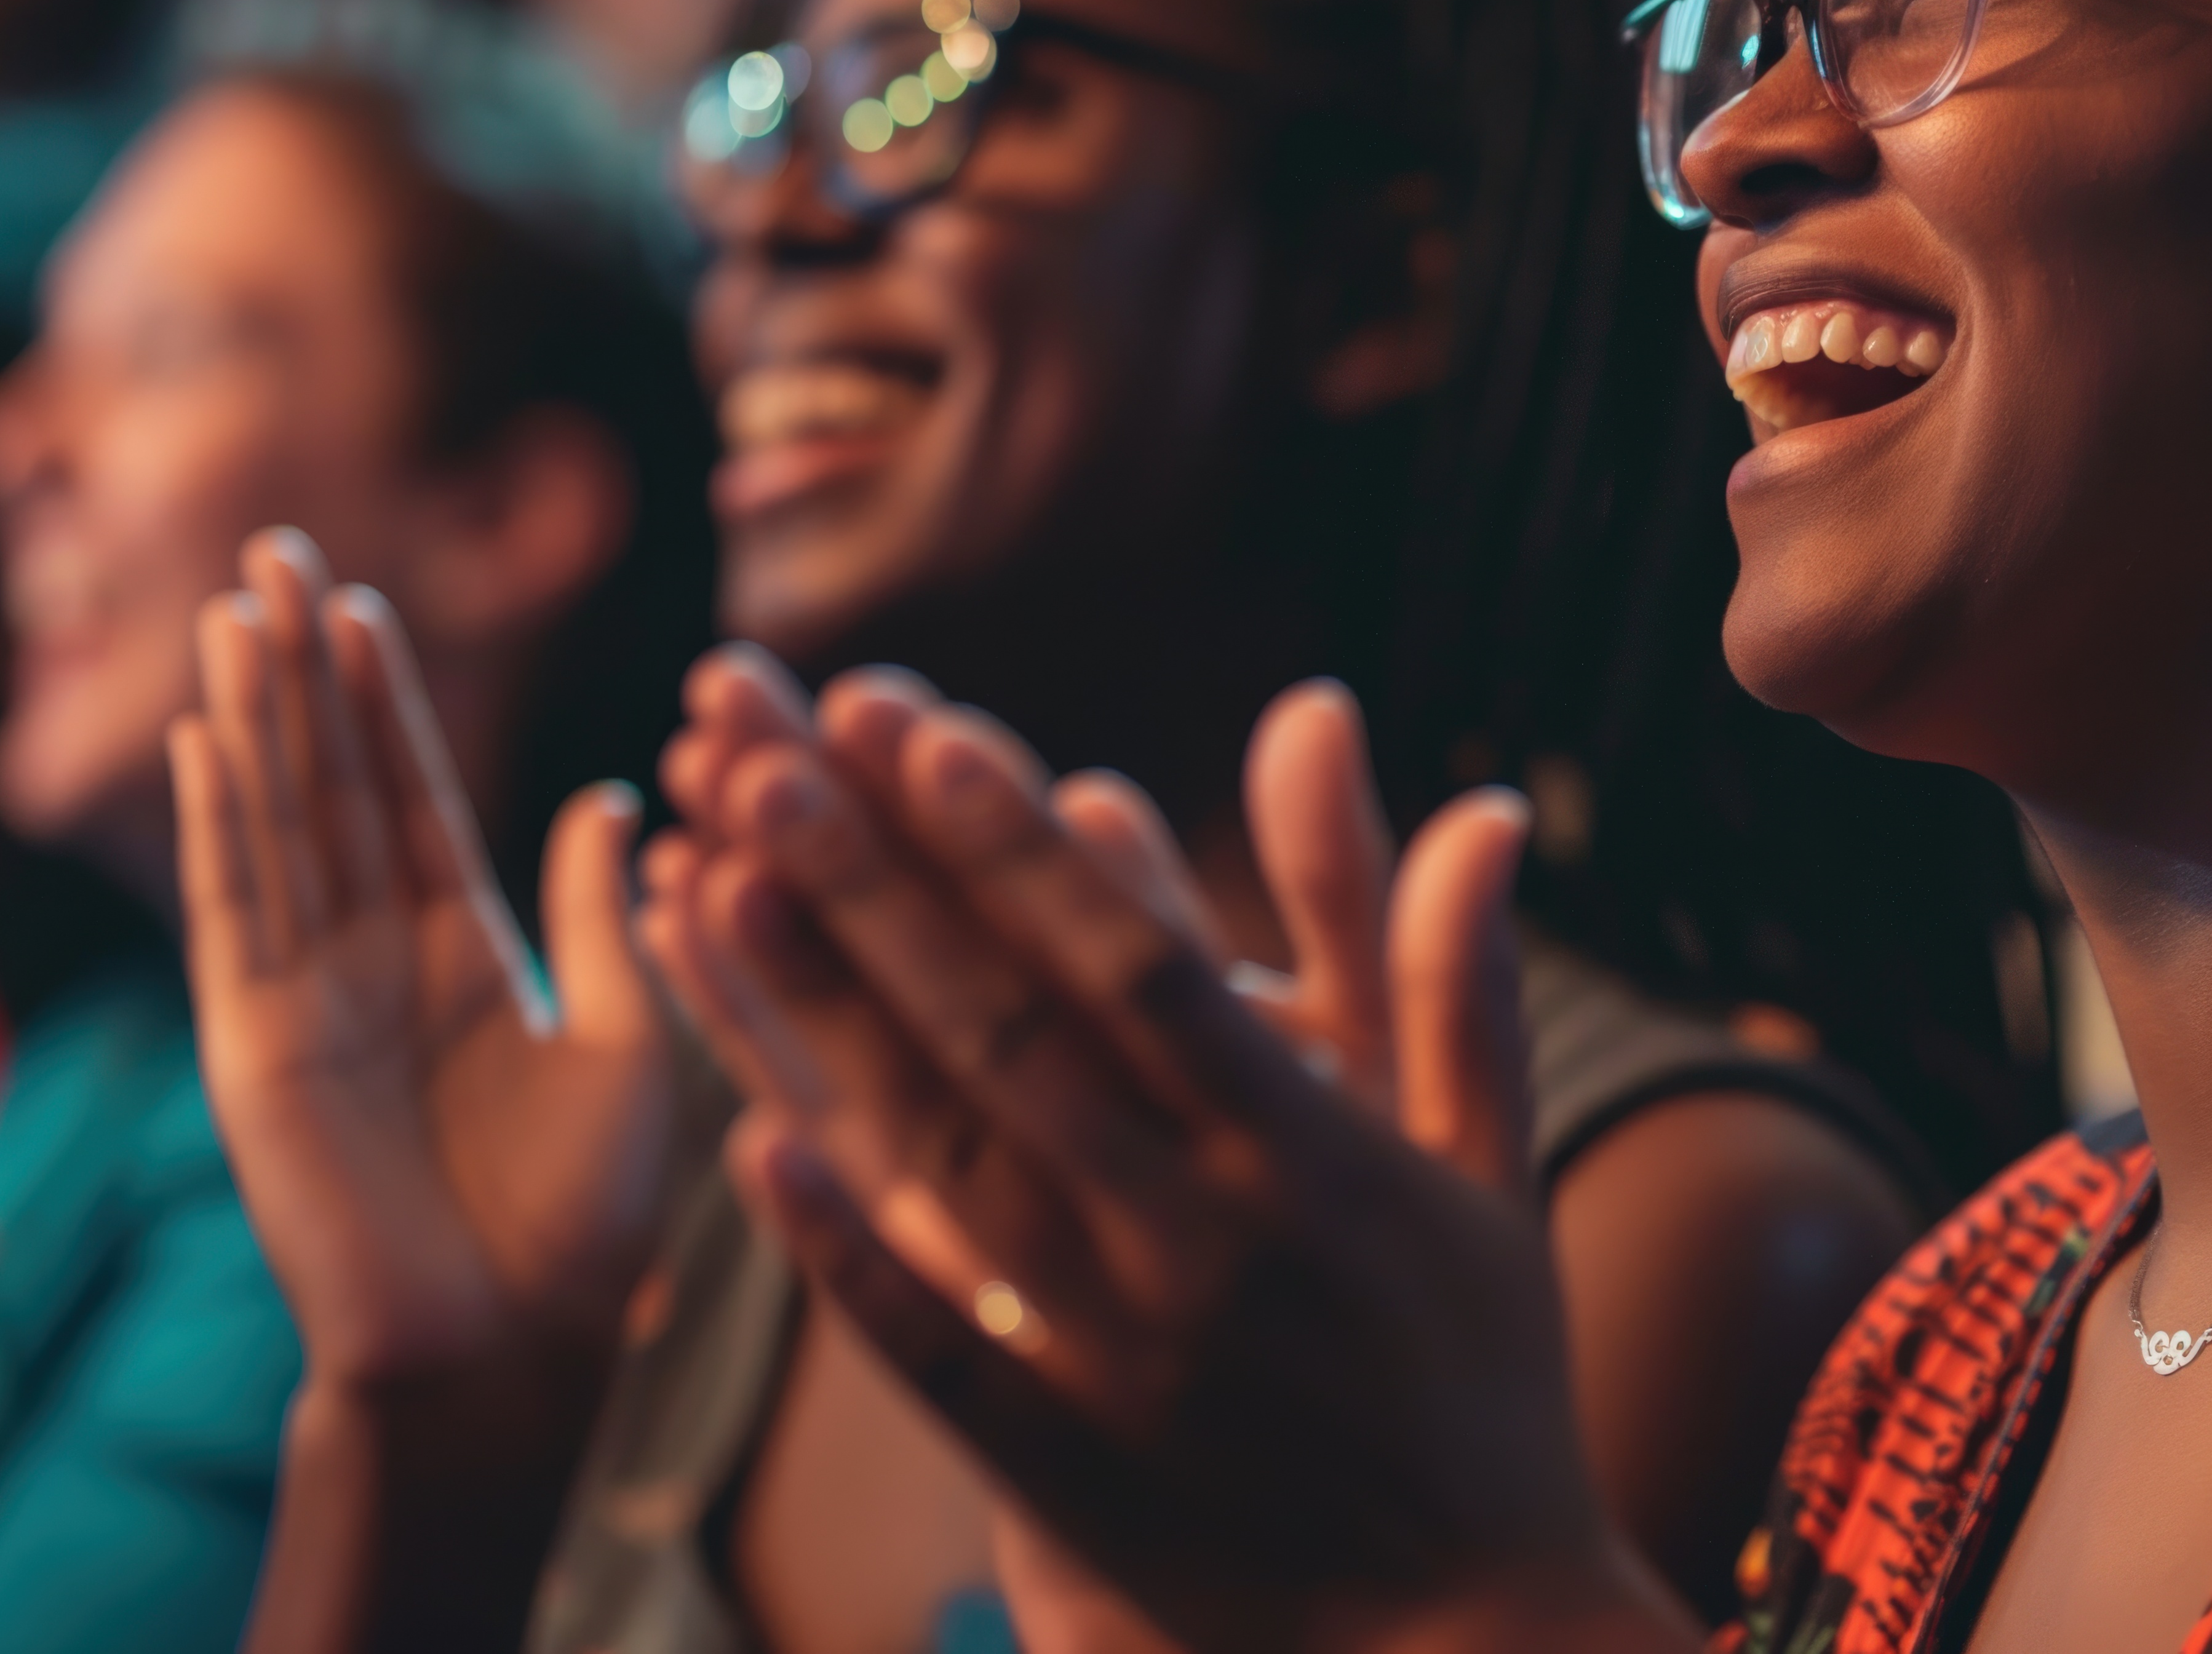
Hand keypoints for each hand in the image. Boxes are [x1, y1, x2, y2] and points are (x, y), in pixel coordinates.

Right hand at [171, 529, 675, 1394]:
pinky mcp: (257, 1048)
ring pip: (277, 825)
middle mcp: (372, 963)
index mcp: (461, 957)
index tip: (363, 600)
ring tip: (234, 607)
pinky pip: (236, 915)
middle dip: (302, 670)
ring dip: (253, 715)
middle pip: (328, 785)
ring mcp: (305, 1000)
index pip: (412, 797)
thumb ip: (604, 921)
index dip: (385, 700)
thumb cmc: (582, 1229)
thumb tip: (611, 799)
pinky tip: (205, 740)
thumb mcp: (626, 1045)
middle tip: (275, 548)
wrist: (510, 1354)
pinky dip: (221, 826)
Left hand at [638, 654, 1684, 1653]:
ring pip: (953, 1166)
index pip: (1143, 970)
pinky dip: (844, 1254)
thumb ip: (1452, 977)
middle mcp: (1210, 1245)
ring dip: (832, 1025)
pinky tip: (752, 1148)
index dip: (1025, 852)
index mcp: (1315, 1159)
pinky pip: (934, 1353)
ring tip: (723, 885)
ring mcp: (1129, 1363)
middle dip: (886, 890)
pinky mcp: (1069, 1477)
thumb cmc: (1480, 1391)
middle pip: (1016, 1038)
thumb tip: (1479, 799)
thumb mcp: (1488, 1173)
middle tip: (771, 756)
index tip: (927, 733)